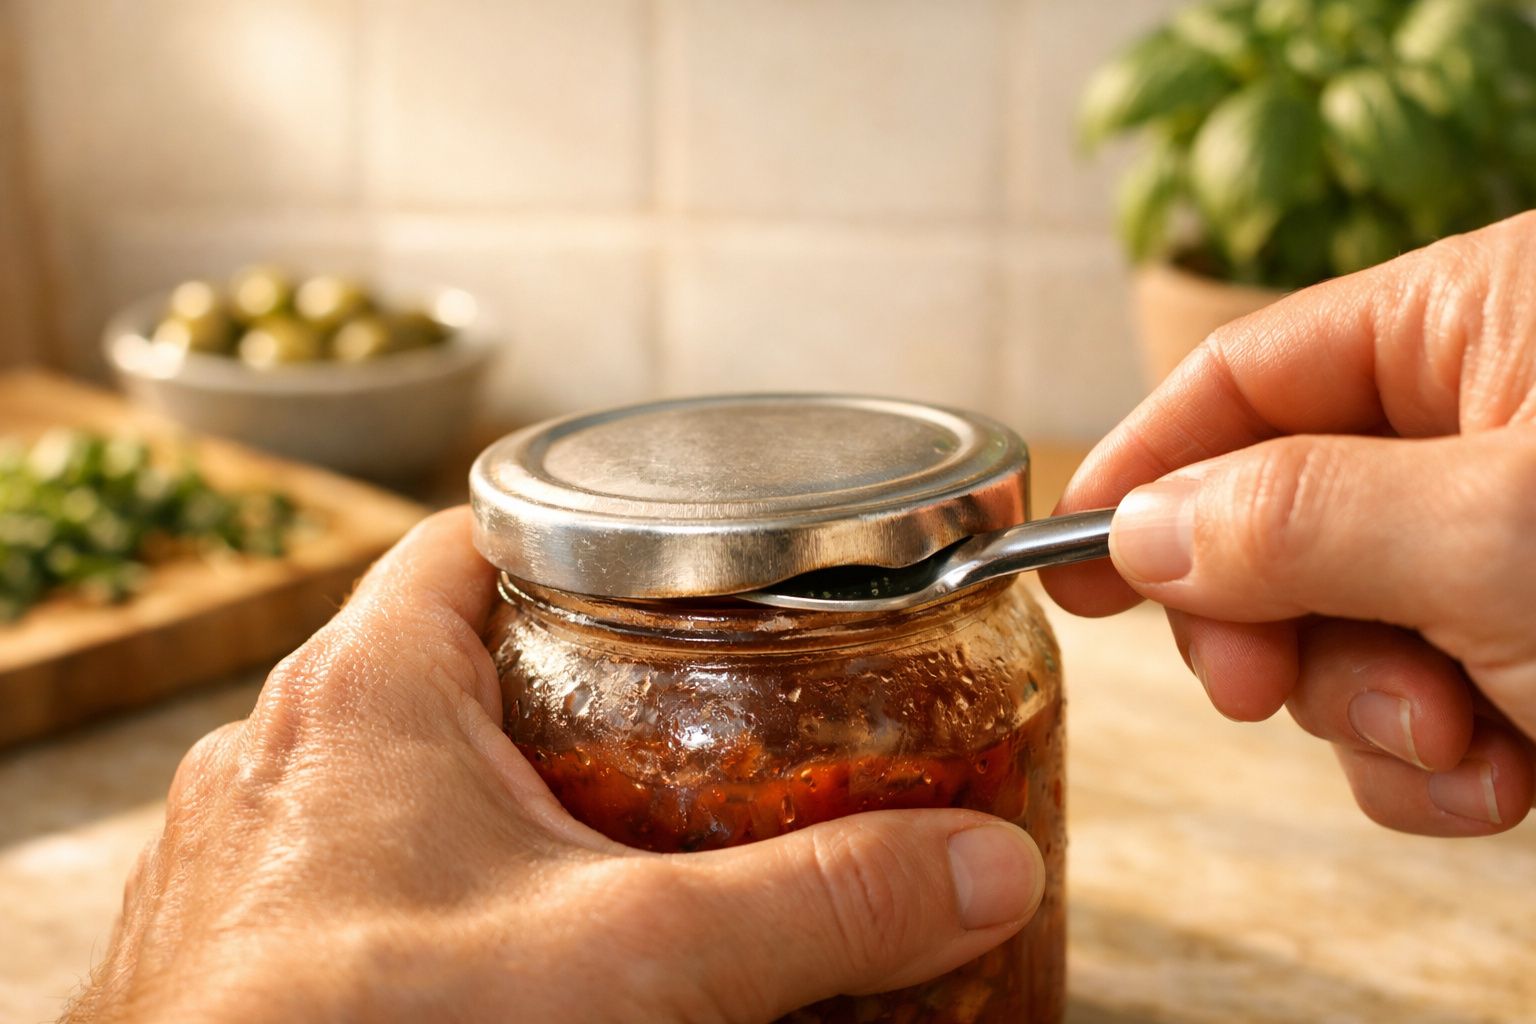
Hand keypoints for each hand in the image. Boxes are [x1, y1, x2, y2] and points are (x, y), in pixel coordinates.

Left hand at [66, 509, 1043, 1023]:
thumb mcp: (631, 961)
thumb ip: (817, 906)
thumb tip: (982, 869)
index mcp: (366, 684)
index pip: (483, 526)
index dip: (589, 527)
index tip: (683, 560)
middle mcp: (288, 744)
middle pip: (460, 643)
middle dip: (576, 664)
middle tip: (688, 700)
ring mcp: (258, 844)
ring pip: (406, 754)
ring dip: (511, 768)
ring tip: (622, 808)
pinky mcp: (249, 934)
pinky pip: (362, 850)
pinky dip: (450, 860)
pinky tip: (516, 921)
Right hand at [1045, 210, 1535, 836]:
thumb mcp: (1505, 536)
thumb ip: (1297, 520)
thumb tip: (1143, 530)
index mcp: (1488, 324)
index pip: (1251, 374)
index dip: (1147, 464)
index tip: (1063, 552)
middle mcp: (1495, 426)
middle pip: (1281, 517)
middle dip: (1277, 628)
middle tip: (1263, 692)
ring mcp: (1519, 546)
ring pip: (1348, 630)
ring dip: (1372, 717)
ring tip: (1465, 754)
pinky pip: (1427, 702)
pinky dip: (1441, 764)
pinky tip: (1510, 781)